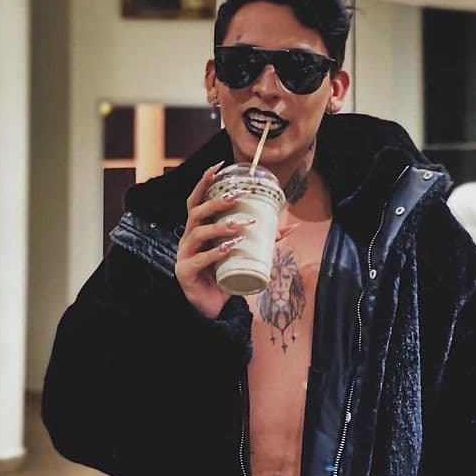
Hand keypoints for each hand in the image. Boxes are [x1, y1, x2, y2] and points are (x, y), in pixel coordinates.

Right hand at [175, 161, 254, 318]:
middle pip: (196, 211)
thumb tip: (291, 227)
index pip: (197, 200)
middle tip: (239, 195)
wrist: (211, 308)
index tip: (220, 167)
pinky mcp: (185, 272)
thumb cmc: (224, 277)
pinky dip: (214, 252)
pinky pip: (199, 259)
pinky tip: (229, 248)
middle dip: (217, 201)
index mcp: (198, 230)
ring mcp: (184, 255)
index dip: (205, 182)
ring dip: (221, 226)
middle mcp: (188, 238)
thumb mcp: (244, 255)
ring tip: (242, 225)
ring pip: (198, 232)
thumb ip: (264, 242)